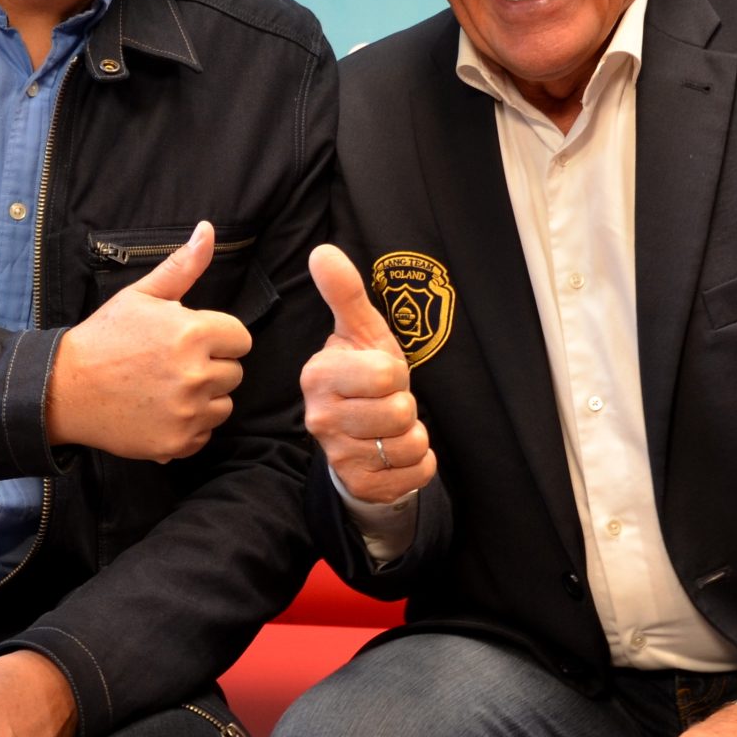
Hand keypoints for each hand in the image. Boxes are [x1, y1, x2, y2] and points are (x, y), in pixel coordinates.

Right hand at [49, 221, 250, 461]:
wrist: (66, 389)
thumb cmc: (105, 337)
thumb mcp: (141, 295)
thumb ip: (182, 266)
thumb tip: (209, 230)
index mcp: (192, 333)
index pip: (240, 339)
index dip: (217, 337)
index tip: (190, 340)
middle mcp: (196, 374)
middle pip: (234, 373)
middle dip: (211, 367)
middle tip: (172, 365)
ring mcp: (187, 412)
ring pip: (224, 404)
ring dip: (204, 398)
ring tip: (167, 388)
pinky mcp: (178, 442)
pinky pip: (205, 433)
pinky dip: (189, 426)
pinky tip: (161, 411)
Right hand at [300, 244, 435, 504]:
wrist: (359, 434)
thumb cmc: (364, 374)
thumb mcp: (360, 331)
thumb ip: (345, 292)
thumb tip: (323, 251)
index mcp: (317, 376)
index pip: (384, 375)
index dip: (394, 372)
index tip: (380, 374)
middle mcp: (319, 419)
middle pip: (400, 412)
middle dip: (406, 404)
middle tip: (387, 401)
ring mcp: (338, 456)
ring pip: (409, 444)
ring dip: (413, 434)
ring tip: (392, 426)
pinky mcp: (361, 485)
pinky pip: (417, 472)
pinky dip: (419, 462)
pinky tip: (397, 451)